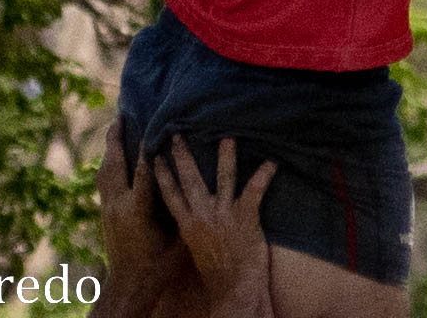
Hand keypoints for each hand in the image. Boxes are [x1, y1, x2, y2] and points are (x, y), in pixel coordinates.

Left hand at [97, 121, 180, 310]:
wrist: (128, 287)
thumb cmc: (158, 265)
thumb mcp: (178, 241)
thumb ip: (184, 213)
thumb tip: (199, 188)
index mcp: (136, 211)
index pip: (142, 172)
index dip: (148, 148)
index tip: (154, 126)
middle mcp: (117, 206)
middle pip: (114, 165)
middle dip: (116, 139)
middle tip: (120, 115)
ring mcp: (107, 208)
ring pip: (105, 170)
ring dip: (110, 148)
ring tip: (115, 127)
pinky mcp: (104, 212)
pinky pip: (103, 180)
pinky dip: (108, 163)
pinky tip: (113, 155)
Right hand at [153, 135, 276, 313]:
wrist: (235, 292)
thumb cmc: (217, 272)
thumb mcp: (196, 248)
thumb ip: (193, 226)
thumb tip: (189, 209)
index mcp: (188, 225)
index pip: (170, 195)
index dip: (162, 174)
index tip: (155, 155)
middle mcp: (203, 217)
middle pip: (190, 180)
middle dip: (183, 156)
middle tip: (178, 133)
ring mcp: (224, 216)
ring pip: (224, 179)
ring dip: (226, 157)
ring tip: (227, 137)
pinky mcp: (246, 218)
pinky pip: (254, 191)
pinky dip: (263, 175)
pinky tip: (271, 161)